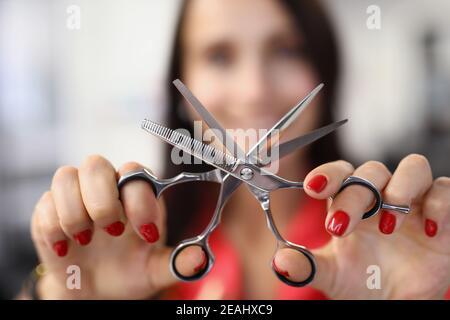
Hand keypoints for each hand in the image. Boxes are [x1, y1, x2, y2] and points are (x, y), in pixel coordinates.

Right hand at [31, 155, 205, 298]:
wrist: (96, 291)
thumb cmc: (130, 273)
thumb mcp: (156, 271)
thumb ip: (177, 264)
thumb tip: (199, 259)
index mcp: (137, 195)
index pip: (137, 174)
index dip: (140, 201)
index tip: (147, 235)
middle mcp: (106, 189)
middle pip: (95, 164)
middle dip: (101, 200)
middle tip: (111, 232)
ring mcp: (76, 197)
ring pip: (65, 175)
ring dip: (73, 211)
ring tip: (86, 240)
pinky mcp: (49, 212)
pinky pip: (43, 204)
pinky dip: (52, 227)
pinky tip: (65, 248)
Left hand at [273, 154, 449, 298]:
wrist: (395, 301)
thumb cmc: (362, 281)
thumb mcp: (332, 275)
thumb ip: (307, 266)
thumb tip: (280, 261)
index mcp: (351, 202)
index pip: (340, 173)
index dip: (328, 175)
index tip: (313, 187)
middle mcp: (381, 195)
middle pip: (370, 172)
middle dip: (355, 194)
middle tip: (341, 226)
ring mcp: (413, 201)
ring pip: (413, 167)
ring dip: (400, 188)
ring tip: (387, 225)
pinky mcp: (442, 213)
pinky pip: (446, 190)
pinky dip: (439, 203)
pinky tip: (429, 230)